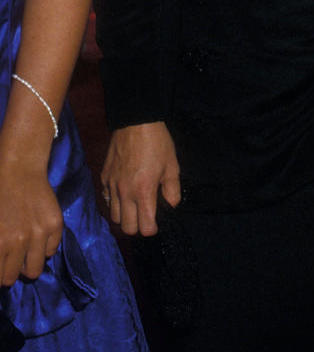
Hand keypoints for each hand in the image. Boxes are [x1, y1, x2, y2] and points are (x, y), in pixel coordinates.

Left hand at [0, 157, 62, 285]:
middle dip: (9, 271)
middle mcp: (19, 242)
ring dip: (28, 264)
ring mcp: (39, 233)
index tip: (1, 266)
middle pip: (13, 277)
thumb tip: (1, 267)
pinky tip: (38, 235)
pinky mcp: (55, 224)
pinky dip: (45, 247)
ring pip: (35, 270)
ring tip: (25, 252)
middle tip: (9, 259)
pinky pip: (52, 250)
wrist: (19, 172)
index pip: (0, 277)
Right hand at [101, 121, 180, 235]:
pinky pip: (106, 200)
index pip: (144, 227)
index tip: (155, 224)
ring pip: (114, 216)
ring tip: (134, 207)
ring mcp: (112, 186)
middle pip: (126, 227)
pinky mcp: (104, 177)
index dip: (151, 229)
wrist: (135, 122)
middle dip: (137, 227)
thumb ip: (172, 190)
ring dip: (124, 216)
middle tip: (145, 217)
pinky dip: (114, 203)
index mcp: (144, 192)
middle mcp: (125, 193)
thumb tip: (171, 205)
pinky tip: (123, 195)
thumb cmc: (157, 143)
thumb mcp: (172, 166)